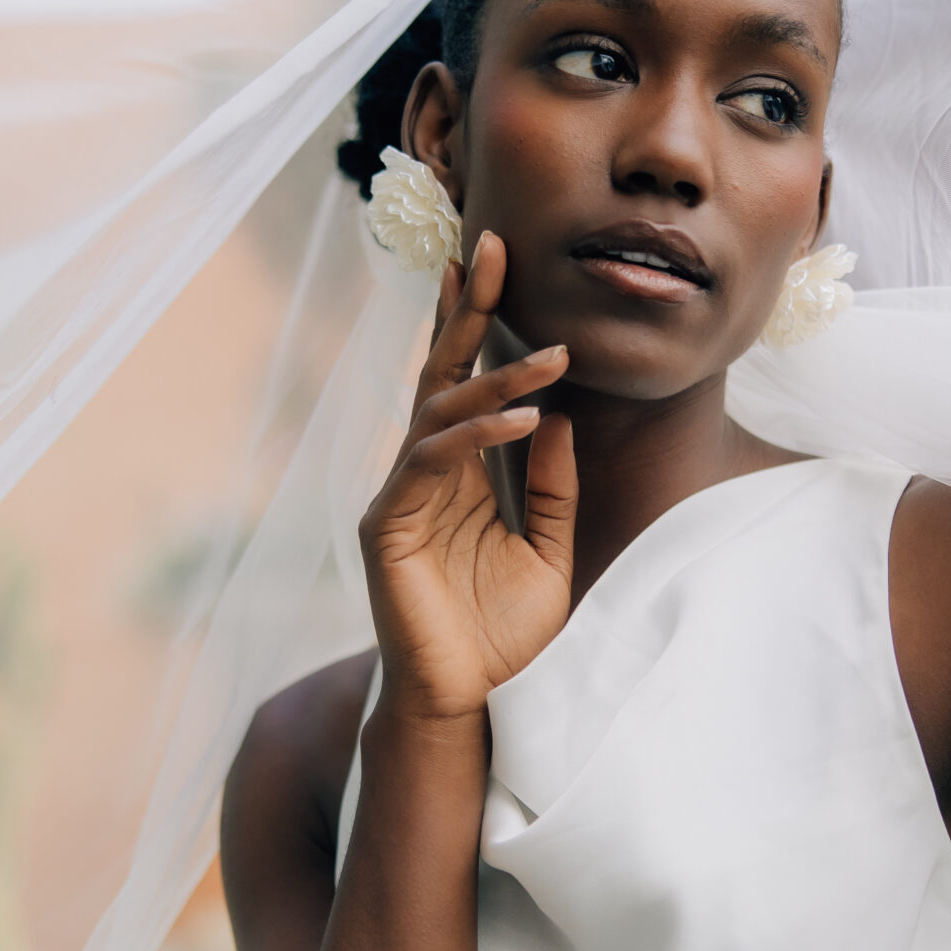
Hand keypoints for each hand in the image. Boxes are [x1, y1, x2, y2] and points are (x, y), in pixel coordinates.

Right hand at [361, 230, 578, 726]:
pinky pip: (431, 463)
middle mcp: (421, 473)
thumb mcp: (549, 549)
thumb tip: (563, 418)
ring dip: (499, 380)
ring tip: (555, 358)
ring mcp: (399, 496)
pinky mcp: (388, 528)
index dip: (471, 317)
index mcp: (456, 473)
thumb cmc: (501, 636)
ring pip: (440, 411)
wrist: (466, 705)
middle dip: (464, 307)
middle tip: (490, 245)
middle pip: (438, 372)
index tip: (490, 257)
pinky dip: (477, 436)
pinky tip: (525, 421)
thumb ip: (554, 487)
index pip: (462, 381)